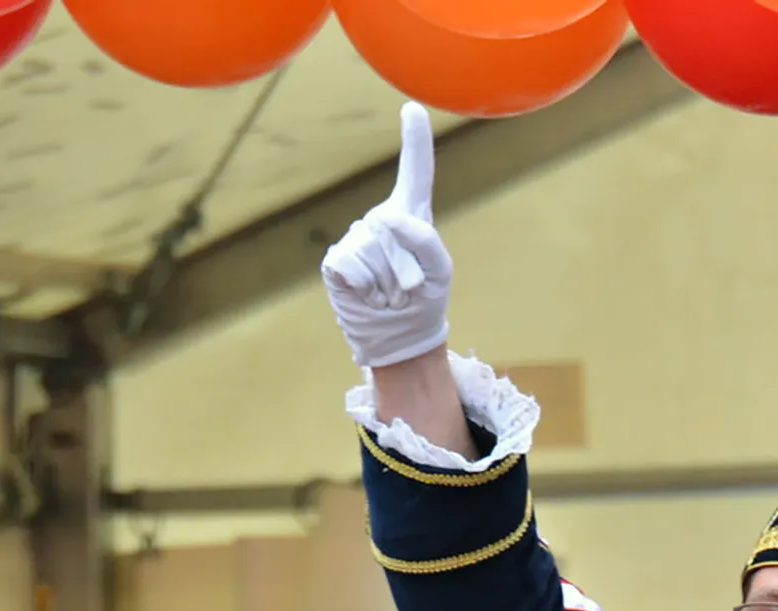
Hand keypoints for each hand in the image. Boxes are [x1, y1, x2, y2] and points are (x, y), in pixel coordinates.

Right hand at [322, 102, 453, 368]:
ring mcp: (356, 237)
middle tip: (408, 288)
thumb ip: (425, 240)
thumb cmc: (424, 300)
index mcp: (412, 216)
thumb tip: (387, 218)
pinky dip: (366, 287)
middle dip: (407, 266)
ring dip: (389, 282)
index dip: (414, 140)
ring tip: (390, 293)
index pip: (416, 172)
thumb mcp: (440, 272)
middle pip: (395, 229)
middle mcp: (380, 219)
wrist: (398, 336)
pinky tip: (369, 295)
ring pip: (374, 250)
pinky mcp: (337, 260)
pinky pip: (352, 265)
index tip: (413, 107)